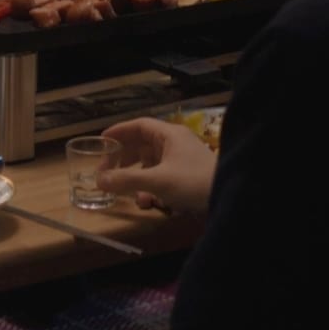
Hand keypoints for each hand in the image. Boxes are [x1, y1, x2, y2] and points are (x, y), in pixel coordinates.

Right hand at [96, 118, 215, 216]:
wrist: (229, 196)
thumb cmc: (193, 181)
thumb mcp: (157, 180)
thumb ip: (126, 180)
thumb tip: (99, 180)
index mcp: (169, 135)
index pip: (139, 126)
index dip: (119, 132)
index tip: (102, 141)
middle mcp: (175, 144)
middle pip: (143, 146)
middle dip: (123, 159)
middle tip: (106, 171)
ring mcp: (182, 161)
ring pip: (151, 164)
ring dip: (137, 177)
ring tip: (125, 191)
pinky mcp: (187, 177)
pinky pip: (162, 178)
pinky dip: (151, 188)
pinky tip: (147, 202)